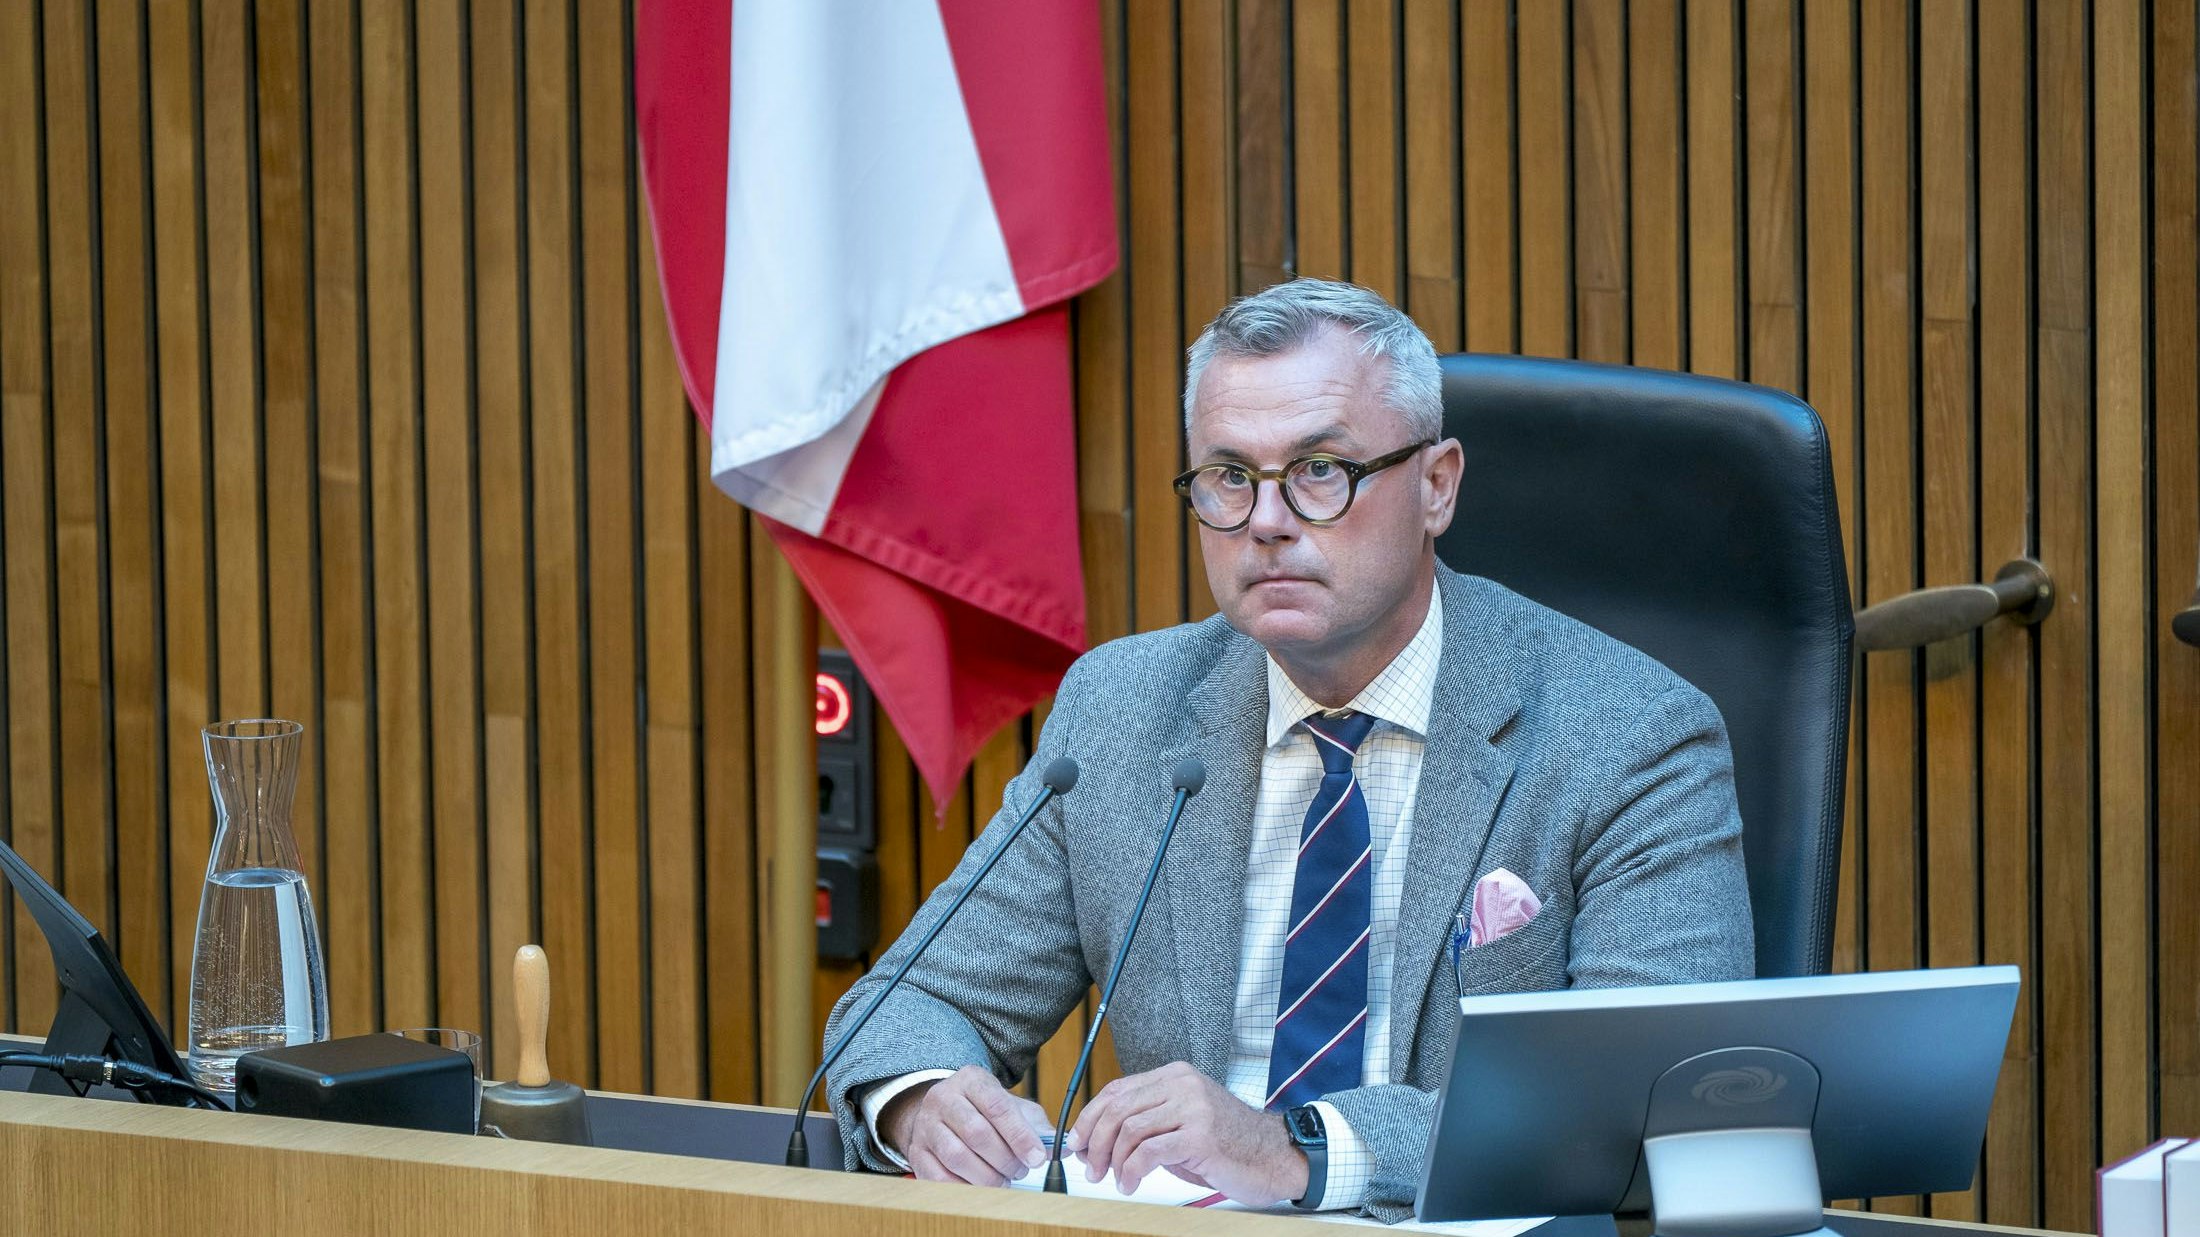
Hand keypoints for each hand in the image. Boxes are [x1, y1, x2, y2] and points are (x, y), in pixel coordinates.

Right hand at [879, 1065, 1051, 1186]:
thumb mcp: (1011, 1106)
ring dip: (987, 1176)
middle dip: (1005, 1159)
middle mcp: (944, 1098)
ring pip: (957, 1157)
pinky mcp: (916, 1152)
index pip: (997, 1106)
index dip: (1020, 1135)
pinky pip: (940, 1177)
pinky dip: (965, 1187)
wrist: (944, 1111)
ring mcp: (926, 1125)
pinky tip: (981, 1185)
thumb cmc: (983, 1110)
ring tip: (1004, 1178)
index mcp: (971, 1080)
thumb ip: (1036, 1125)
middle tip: (1021, 1170)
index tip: (1037, 1157)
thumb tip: (1058, 1146)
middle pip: (977, 1133)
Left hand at [1067, 1062, 1308, 1205]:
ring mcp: (1192, 1108)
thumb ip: (1147, 1122)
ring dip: (1112, 1160)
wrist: (1275, 1156)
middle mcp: (1182, 1085)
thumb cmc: (1228, 1144)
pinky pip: (1148, 1152)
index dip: (1090, 1117)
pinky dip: (1131, 1171)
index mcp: (1175, 1076)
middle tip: (1090, 1167)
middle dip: (1095, 1141)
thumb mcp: (1182, 1122)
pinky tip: (1130, 1183)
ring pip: (1129, 1129)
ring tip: (1114, 1179)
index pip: (1117, 1090)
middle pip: (1118, 1108)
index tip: (1076, 1142)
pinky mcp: (1199, 1136)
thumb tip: (1096, 1139)